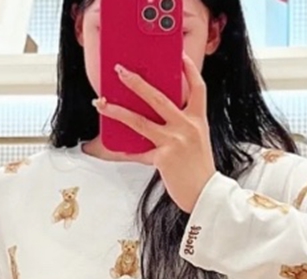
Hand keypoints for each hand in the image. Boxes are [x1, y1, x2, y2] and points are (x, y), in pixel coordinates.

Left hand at [94, 53, 215, 212]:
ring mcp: (174, 141)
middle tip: (120, 71)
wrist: (205, 194)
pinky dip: (124, 151)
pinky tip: (108, 147)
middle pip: (159, 97)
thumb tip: (152, 118)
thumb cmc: (199, 170)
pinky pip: (138, 152)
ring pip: (140, 121)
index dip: (189, 69)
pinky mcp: (163, 157)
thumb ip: (180, 126)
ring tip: (101, 104)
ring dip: (117, 111)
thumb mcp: (196, 141)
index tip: (179, 56)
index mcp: (198, 120)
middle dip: (136, 82)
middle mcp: (187, 126)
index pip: (197, 87)